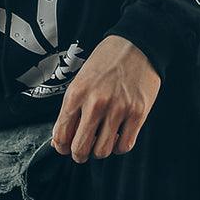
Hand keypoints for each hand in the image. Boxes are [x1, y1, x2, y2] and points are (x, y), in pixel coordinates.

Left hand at [51, 34, 160, 162]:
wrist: (136, 44)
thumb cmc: (106, 62)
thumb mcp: (80, 80)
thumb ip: (71, 109)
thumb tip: (61, 139)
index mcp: (76, 94)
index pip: (62, 134)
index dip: (62, 147)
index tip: (65, 148)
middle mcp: (95, 103)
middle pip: (80, 147)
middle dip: (78, 155)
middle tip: (82, 153)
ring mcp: (118, 109)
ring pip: (102, 151)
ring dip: (99, 151)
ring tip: (100, 143)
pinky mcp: (138, 113)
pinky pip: (125, 145)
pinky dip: (118, 147)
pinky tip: (117, 137)